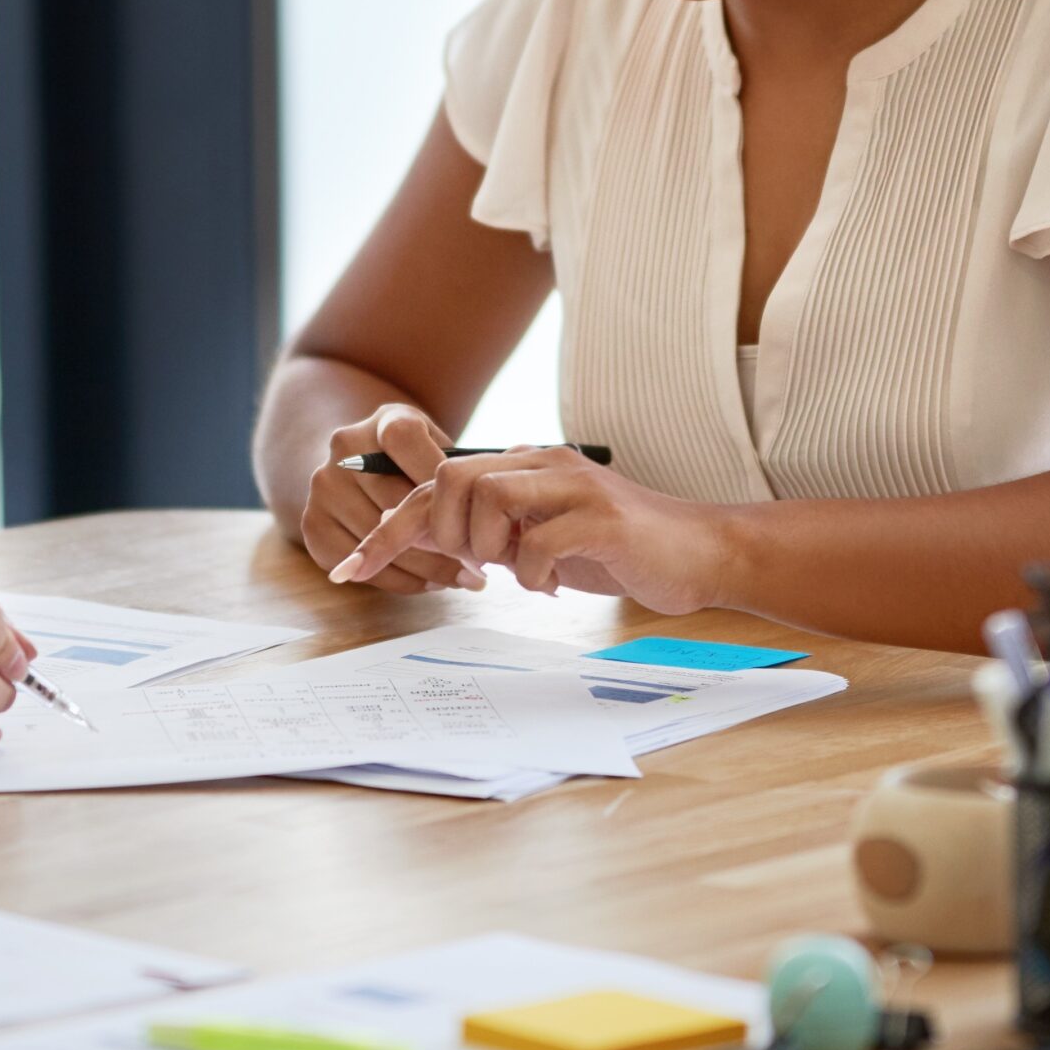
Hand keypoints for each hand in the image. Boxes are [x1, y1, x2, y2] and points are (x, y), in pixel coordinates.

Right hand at [299, 404, 484, 593]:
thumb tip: (493, 508)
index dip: (441, 480)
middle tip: (481, 567)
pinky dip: (401, 580)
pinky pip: (363, 567)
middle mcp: (344, 449)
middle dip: (444, 539)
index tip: (477, 514)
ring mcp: (323, 488)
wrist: (354, 465)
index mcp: (382, 420)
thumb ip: (459, 468)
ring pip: (382, 541)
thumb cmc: (416, 461)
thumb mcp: (437, 445)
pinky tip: (429, 581)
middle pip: (395, 501)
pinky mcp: (313, 527)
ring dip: (428, 568)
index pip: (406, 440)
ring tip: (462, 578)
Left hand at [329, 447, 734, 615]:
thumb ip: (490, 535)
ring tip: (517, 572)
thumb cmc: (616, 551)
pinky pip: (537, 542)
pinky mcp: (601, 518)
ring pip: (487, 498)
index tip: (350, 570)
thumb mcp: (538, 541)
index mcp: (521, 465)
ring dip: (487, 549)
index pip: (434, 483)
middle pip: (449, 478)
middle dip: (440, 534)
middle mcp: (541, 462)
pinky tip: (552, 587)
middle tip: (472, 570)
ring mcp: (573, 485)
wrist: (700, 553)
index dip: (388, 528)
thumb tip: (428, 546)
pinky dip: (531, 573)